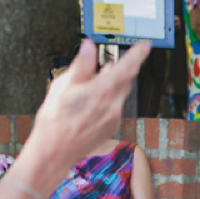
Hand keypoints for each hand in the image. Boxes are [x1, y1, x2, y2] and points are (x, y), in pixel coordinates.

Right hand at [32, 40, 150, 166]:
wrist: (55, 153)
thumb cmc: (54, 122)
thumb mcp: (62, 87)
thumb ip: (80, 65)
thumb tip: (88, 47)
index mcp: (102, 91)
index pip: (127, 67)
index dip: (138, 54)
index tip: (145, 45)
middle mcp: (112, 105)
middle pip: (126, 80)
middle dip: (125, 68)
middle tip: (122, 59)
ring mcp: (113, 118)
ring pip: (120, 93)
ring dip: (115, 82)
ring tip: (105, 74)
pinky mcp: (111, 127)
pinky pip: (116, 107)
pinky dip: (110, 98)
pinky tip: (98, 96)